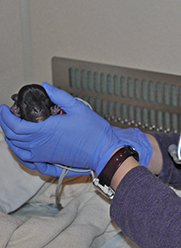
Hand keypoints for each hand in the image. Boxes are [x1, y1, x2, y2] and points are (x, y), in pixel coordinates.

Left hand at [0, 83, 148, 175]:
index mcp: (45, 131)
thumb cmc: (93, 132)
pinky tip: (21, 147)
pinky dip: (19, 152)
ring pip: (17, 149)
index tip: (4, 108)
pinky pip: (27, 159)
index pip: (15, 125)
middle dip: (6, 124)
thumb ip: (59, 96)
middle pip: (13, 137)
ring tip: (11, 128)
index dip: (5, 116)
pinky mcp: (49, 160)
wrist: (103, 151)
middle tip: (7, 114)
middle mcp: (40, 145)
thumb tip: (46, 87)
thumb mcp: (77, 107)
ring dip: (10, 139)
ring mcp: (44, 154)